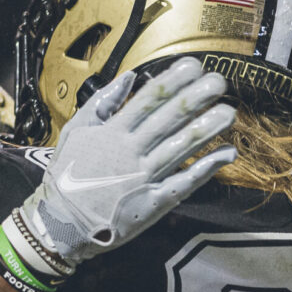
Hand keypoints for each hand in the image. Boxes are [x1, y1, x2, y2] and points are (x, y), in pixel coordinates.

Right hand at [13, 58, 236, 269]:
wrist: (60, 224)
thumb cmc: (67, 176)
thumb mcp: (75, 132)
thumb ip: (102, 103)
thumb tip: (129, 77)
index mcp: (112, 132)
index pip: (148, 100)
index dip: (173, 82)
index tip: (194, 66)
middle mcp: (130, 152)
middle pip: (169, 119)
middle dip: (196, 98)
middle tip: (220, 81)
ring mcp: (144, 177)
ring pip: (180, 147)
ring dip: (207, 129)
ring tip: (230, 112)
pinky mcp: (154, 202)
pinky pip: (185, 182)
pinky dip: (207, 168)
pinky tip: (227, 153)